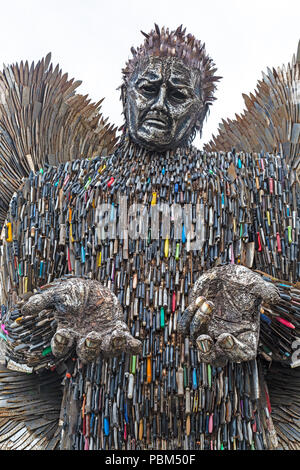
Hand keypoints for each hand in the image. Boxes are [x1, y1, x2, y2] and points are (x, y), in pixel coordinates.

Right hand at [21, 276, 141, 362]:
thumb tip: (25, 309)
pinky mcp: (118, 330)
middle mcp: (85, 340)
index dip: (61, 344)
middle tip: (92, 336)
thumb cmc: (73, 293)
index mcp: (68, 334)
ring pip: (108, 351)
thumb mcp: (59, 294)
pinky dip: (132, 345)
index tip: (63, 334)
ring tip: (115, 336)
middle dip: (89, 348)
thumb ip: (43, 301)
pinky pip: (126, 343)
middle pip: (87, 354)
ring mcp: (103, 337)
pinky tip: (136, 344)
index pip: (62, 347)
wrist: (92, 288)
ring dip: (112, 346)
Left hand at [178, 264, 279, 366]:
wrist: (227, 276)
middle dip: (207, 352)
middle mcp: (225, 339)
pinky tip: (199, 299)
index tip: (226, 337)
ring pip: (197, 340)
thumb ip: (266, 292)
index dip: (233, 351)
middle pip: (214, 358)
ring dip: (199, 323)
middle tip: (204, 338)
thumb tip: (273, 297)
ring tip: (207, 302)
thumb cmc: (245, 283)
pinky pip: (185, 327)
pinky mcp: (195, 321)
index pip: (242, 354)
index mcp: (245, 337)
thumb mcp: (257, 286)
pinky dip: (189, 315)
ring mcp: (209, 331)